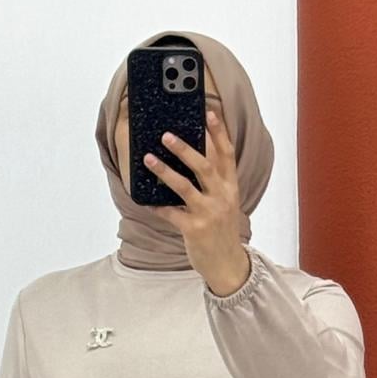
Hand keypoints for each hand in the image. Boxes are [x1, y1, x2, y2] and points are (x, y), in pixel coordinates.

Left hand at [142, 108, 251, 295]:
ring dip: (165, 171)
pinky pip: (172, 213)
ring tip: (149, 158)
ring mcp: (208, 213)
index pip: (227, 154)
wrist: (228, 265)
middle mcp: (222, 197)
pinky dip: (158, 206)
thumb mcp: (226, 203)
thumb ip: (214, 183)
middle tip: (167, 135)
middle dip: (185, 148)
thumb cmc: (222, 232)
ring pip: (185, 187)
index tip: (209, 112)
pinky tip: (146, 201)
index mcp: (230, 188)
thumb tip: (193, 157)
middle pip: (204, 165)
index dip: (219, 132)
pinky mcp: (194, 229)